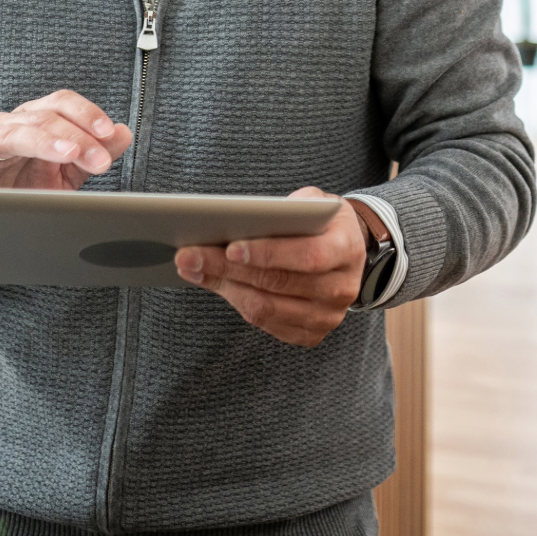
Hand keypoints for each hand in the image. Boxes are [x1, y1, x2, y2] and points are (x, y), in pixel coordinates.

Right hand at [0, 90, 132, 190]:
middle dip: (76, 137)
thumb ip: (94, 152)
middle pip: (45, 118)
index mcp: (38, 121)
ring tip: (67, 152)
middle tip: (99, 159)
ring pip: (15, 133)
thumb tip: (124, 133)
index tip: (109, 132)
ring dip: (44, 141)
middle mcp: (14, 125)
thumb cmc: (26, 186)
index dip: (86, 114)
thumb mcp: (67, 172)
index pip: (62, 105)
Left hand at [174, 187, 364, 346]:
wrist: (347, 250)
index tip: (230, 247)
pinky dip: (237, 302)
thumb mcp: (314, 202)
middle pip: (279, 283)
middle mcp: (342, 287)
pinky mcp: (312, 333)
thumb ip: (287, 208)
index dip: (268, 253)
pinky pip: (267, 324)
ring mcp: (328, 316)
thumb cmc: (322, 221)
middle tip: (188, 255)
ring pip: (267, 308)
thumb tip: (239, 220)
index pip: (308, 256)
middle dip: (228, 269)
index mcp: (347, 248)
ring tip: (192, 268)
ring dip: (224, 287)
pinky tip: (214, 283)